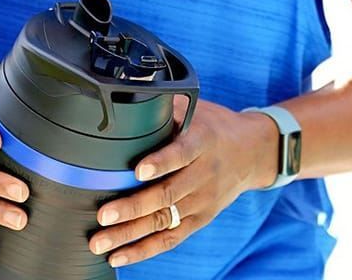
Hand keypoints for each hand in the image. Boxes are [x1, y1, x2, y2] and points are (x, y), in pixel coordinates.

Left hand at [89, 98, 276, 267]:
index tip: (137, 170)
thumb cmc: (214, 126)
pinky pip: (170, 238)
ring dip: (130, 234)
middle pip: (167, 194)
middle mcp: (203, 175)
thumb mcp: (196, 109)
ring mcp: (202, 201)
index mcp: (201, 142)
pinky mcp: (199, 219)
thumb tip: (130, 97)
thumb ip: (166, 108)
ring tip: (100, 241)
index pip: (181, 153)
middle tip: (103, 214)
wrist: (251, 151)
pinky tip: (119, 255)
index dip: (160, 162)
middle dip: (132, 207)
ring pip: (164, 221)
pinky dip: (144, 249)